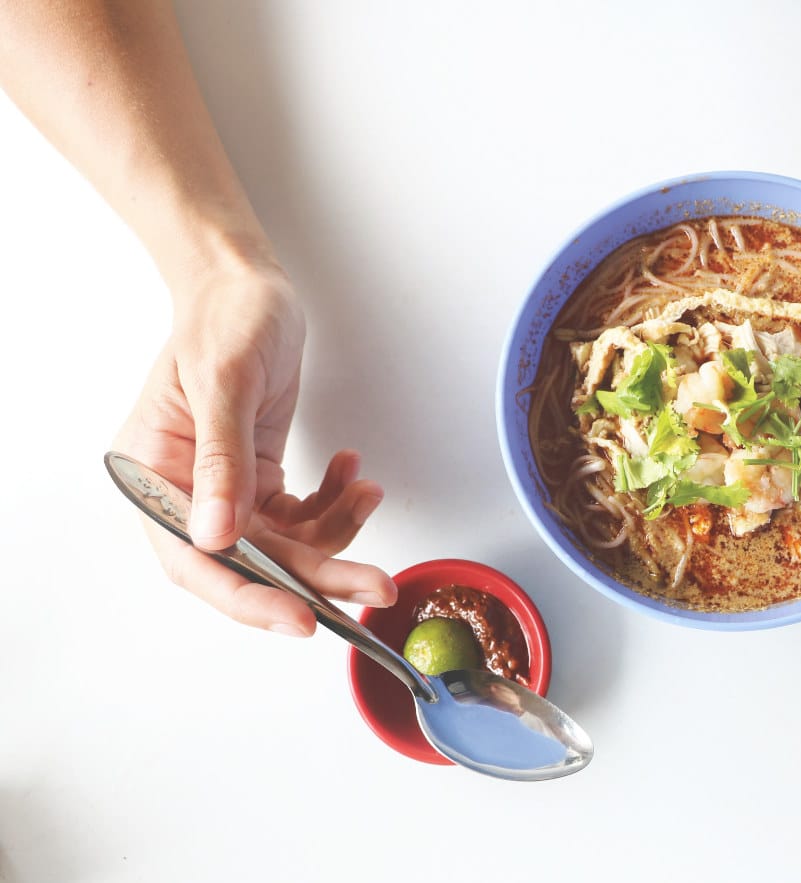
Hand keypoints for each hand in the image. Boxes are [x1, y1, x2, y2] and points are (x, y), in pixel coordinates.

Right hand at [114, 266, 395, 633]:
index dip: (248, 597)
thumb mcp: (225, 384)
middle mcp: (186, 493)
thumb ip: (223, 461)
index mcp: (153, 476)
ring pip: (287, 545)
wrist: (248, 286)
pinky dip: (334, 504)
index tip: (301, 618)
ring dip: (336, 534)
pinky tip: (353, 474)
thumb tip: (216, 535)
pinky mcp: (260, 478)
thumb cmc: (225, 320)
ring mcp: (226, 489)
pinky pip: (302, 516)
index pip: (196, 561)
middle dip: (317, 576)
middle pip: (253, 561)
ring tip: (367, 495)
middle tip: (375, 586)